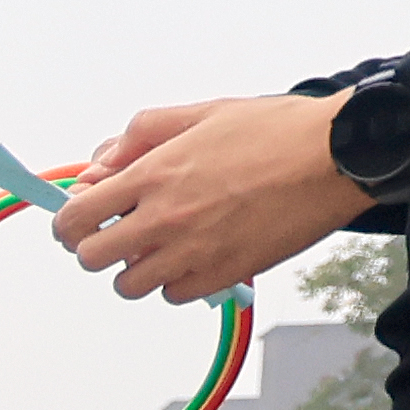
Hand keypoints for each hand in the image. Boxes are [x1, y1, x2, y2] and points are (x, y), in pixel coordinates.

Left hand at [52, 94, 371, 304]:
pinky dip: (176, 281)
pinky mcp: (224, 274)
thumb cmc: (276, 130)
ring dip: (136, 268)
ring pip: (129, 284)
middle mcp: (164, 219)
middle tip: (120, 232)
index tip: (83, 218)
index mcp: (152, 175)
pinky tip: (195, 256)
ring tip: (162, 245)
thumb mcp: (200, 114)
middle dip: (98, 245)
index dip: (70, 222)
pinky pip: (174, 295)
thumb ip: (141, 136)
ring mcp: (193, 251)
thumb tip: (101, 165)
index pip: (74, 219)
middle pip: (91, 258)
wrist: (339, 155)